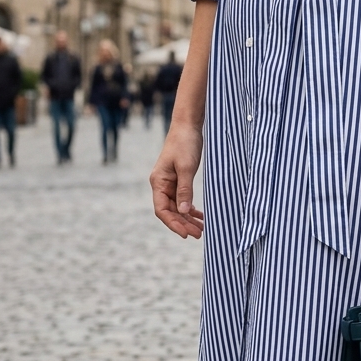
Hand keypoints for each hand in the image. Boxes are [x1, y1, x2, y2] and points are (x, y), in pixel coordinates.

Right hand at [150, 124, 203, 238]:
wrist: (188, 126)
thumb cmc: (185, 144)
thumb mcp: (186, 168)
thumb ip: (185, 190)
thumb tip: (184, 212)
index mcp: (158, 182)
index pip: (162, 210)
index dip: (173, 224)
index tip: (185, 234)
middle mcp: (162, 185)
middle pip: (170, 211)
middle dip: (183, 224)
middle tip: (199, 234)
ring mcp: (170, 183)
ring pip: (178, 207)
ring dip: (188, 219)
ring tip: (202, 229)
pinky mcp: (179, 180)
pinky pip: (183, 199)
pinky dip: (191, 209)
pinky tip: (200, 216)